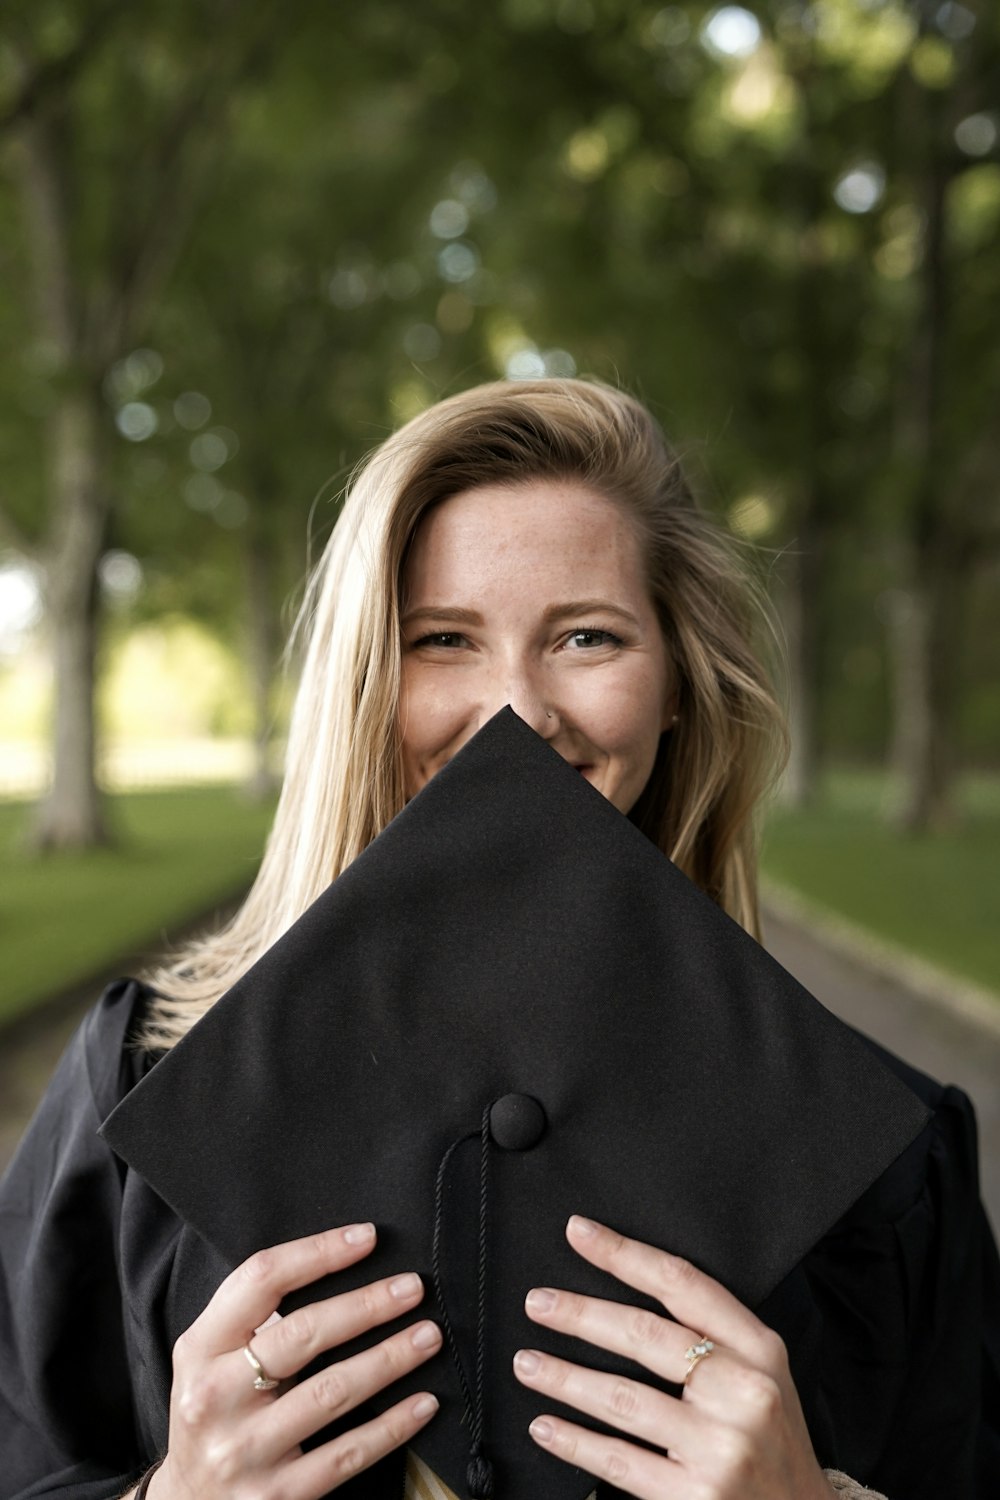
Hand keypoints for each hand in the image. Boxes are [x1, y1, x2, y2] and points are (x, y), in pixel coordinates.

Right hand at [148, 1222, 441, 1499]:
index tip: (365, 1238)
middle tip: (411, 1288)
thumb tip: (335, 1267)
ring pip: (331, 1392)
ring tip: (427, 1336)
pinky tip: (422, 1403)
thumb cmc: (213, 1412)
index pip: (260, 1280)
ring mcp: (245, 1450)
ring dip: (389, 1359)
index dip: (318, 1252)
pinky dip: (391, 1427)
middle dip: (366, 1305)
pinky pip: (345, 1455)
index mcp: (200, 1348)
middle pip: (302, 1333)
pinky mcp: (276, 1496)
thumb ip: (253, 1317)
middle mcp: (215, 1397)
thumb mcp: (210, 1358)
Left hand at [513, 1215, 834, 1499]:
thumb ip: (714, 1336)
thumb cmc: (771, 1443)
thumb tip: (626, 1292)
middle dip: (581, 1314)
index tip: (580, 1234)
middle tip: (539, 1304)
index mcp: (759, 1350)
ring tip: (527, 1364)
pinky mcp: (695, 1497)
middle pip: (646, 1335)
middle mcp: (745, 1393)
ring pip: (623, 1399)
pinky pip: (619, 1461)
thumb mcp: (763, 1377)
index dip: (625, 1254)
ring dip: (564, 1378)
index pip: (683, 1285)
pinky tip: (546, 1425)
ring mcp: (721, 1448)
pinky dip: (574, 1441)